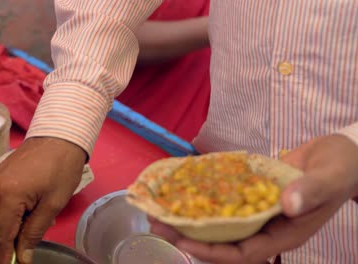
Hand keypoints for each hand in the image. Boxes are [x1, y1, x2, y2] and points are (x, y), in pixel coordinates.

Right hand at [0, 137, 85, 263]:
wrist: (59, 136)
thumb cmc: (62, 167)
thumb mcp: (54, 203)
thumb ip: (34, 232)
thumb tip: (23, 256)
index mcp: (8, 194)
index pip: (0, 236)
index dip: (4, 256)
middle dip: (2, 245)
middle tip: (22, 252)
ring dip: (2, 231)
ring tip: (26, 231)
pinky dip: (2, 216)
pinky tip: (22, 215)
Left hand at [150, 135, 357, 263]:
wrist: (341, 153)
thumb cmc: (341, 169)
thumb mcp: (330, 178)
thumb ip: (311, 192)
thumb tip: (286, 204)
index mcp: (285, 234)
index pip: (243, 253)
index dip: (213, 251)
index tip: (184, 242)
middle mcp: (267, 227)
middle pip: (223, 240)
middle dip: (190, 235)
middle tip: (158, 223)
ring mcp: (257, 211)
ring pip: (220, 221)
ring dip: (191, 217)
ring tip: (161, 209)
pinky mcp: (251, 194)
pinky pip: (224, 200)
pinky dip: (205, 197)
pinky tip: (184, 189)